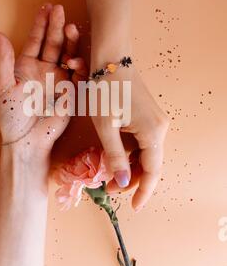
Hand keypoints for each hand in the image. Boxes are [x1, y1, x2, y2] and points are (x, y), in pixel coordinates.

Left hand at [0, 4, 84, 157]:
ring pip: (67, 54)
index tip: (45, 7)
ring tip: (70, 27)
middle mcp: (45, 69)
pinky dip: (78, 64)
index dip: (40, 24)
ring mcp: (59, 79)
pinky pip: (78, 74)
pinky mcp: (71, 91)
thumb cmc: (12, 115)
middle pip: (53, 43)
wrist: (26, 139)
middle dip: (56, 26)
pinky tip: (72, 58)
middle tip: (59, 9)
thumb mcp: (3, 85)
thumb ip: (4, 60)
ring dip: (69, 41)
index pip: (36, 40)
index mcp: (27, 66)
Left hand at [91, 65, 168, 211]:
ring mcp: (155, 119)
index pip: (152, 171)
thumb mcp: (105, 127)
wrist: (111, 58)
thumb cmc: (105, 90)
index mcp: (153, 133)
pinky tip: (114, 155)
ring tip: (107, 174)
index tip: (134, 207)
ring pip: (146, 152)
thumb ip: (114, 156)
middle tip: (108, 189)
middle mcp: (160, 127)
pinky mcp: (148, 114)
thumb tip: (122, 182)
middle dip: (132, 179)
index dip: (143, 191)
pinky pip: (142, 140)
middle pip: (151, 163)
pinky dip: (130, 151)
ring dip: (130, 165)